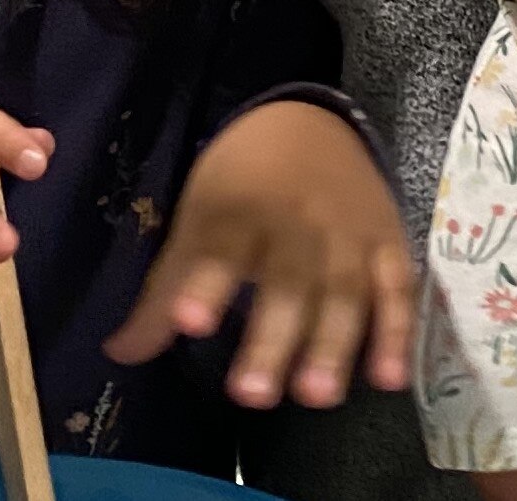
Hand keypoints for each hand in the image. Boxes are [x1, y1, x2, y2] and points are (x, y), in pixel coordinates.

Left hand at [104, 100, 415, 410]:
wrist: (310, 119)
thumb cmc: (243, 177)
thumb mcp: (198, 215)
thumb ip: (166, 287)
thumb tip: (117, 353)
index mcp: (242, 205)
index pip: (222, 245)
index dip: (206, 283)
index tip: (189, 322)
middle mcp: (297, 219)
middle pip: (287, 279)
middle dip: (272, 336)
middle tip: (252, 396)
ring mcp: (349, 231)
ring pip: (344, 289)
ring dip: (333, 343)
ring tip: (316, 395)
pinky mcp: (388, 241)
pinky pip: (399, 287)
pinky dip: (397, 331)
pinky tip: (389, 378)